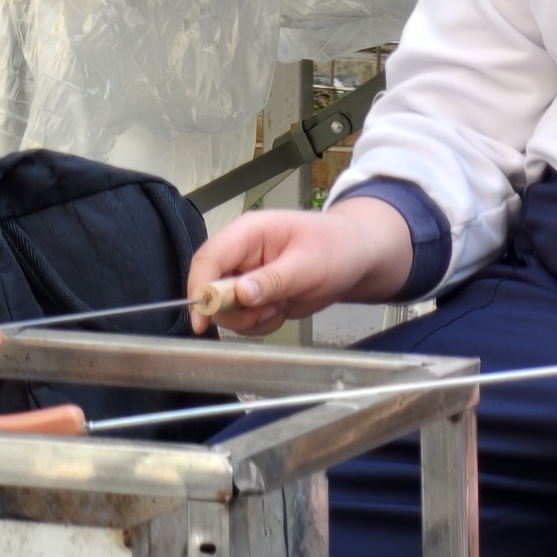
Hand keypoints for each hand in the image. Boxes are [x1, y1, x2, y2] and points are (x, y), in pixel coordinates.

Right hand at [186, 197, 416, 335]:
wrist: (357, 259)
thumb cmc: (337, 248)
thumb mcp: (308, 265)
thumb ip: (272, 280)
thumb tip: (240, 294)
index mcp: (248, 233)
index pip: (207, 259)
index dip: (199, 289)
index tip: (201, 319)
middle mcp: (241, 254)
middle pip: (210, 289)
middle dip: (235, 310)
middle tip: (270, 309)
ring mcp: (246, 275)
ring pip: (226, 309)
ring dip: (252, 319)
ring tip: (283, 305)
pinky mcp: (255, 294)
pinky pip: (244, 319)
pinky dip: (262, 323)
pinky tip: (283, 309)